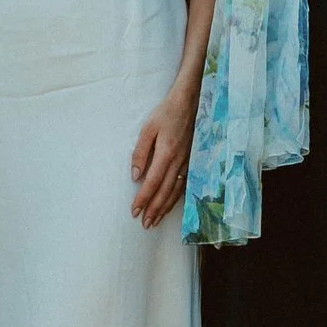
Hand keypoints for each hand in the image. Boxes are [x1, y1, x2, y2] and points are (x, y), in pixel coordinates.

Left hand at [129, 87, 196, 226]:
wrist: (190, 103)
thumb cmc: (166, 113)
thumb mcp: (148, 128)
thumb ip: (140, 153)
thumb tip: (135, 176)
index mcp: (166, 153)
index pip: (152, 182)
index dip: (143, 199)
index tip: (134, 212)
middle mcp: (179, 162)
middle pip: (165, 192)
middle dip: (154, 210)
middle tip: (145, 224)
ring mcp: (188, 163)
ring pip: (175, 192)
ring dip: (164, 208)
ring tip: (155, 221)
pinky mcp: (192, 162)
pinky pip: (184, 186)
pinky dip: (175, 199)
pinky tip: (169, 206)